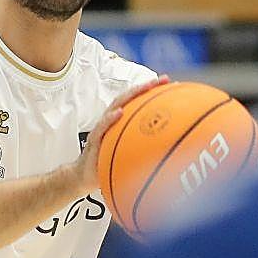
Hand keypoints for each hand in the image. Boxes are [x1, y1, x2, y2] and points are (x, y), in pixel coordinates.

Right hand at [73, 76, 168, 194]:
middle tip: (163, 80)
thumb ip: (144, 150)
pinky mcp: (94, 139)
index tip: (172, 84)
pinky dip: (110, 118)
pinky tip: (119, 113)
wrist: (85, 177)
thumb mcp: (129, 157)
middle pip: (130, 98)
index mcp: (121, 122)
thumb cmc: (108, 164)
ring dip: (130, 95)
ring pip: (116, 105)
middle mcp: (113, 120)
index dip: (153, 92)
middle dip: (146, 86)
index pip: (138, 102)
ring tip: (145, 87)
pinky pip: (102, 127)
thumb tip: (170, 151)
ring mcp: (103, 128)